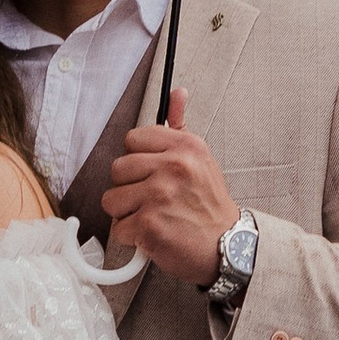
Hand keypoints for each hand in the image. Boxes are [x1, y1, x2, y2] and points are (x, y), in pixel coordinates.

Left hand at [100, 86, 240, 286]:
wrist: (227, 246)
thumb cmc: (209, 206)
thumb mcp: (201, 159)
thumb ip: (181, 126)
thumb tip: (176, 92)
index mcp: (184, 146)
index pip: (132, 139)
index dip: (138, 160)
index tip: (151, 173)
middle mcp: (173, 166)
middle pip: (118, 168)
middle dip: (129, 187)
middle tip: (152, 199)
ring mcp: (159, 195)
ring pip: (111, 199)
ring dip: (126, 213)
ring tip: (151, 216)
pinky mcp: (148, 224)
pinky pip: (118, 227)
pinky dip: (132, 237)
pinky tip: (153, 233)